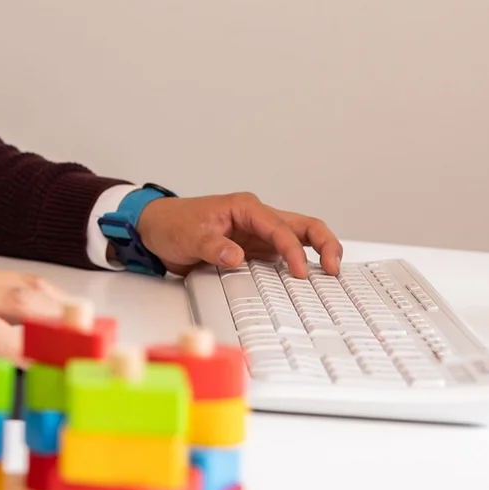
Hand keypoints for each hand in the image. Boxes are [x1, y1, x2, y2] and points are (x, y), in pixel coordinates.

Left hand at [135, 192, 340, 279]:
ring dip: (317, 253)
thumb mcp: (188, 236)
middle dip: (325, 244)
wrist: (154, 228)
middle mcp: (257, 218)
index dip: (293, 250)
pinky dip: (298, 265)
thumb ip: (213, 246)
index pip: (280, 227)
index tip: (301, 272)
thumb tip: (236, 257)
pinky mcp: (254, 250)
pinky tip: (305, 282)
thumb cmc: (171, 224)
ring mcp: (258, 235)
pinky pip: (283, 256)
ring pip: (299, 239)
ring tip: (331, 275)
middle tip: (334, 269)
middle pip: (304, 226)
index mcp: (245, 208)